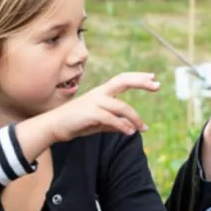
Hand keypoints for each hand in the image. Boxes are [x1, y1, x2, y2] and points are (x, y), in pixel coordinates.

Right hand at [34, 72, 160, 142]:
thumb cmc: (76, 123)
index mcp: (101, 93)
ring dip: (135, 118)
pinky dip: (122, 125)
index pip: (122, 80)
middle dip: (141, 81)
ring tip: (142, 128)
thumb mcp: (98, 122)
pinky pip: (112, 119)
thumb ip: (114, 123)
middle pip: (123, 81)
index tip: (153, 78)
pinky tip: (130, 132)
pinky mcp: (91, 114)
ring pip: (121, 107)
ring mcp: (95, 102)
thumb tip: (130, 127)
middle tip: (157, 85)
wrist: (54, 126)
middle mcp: (99, 94)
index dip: (138, 78)